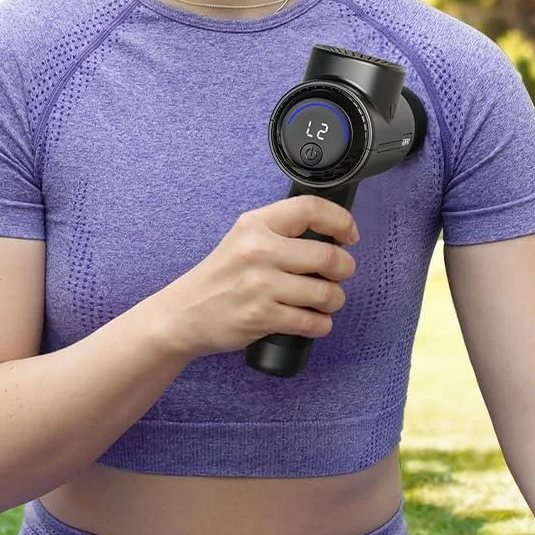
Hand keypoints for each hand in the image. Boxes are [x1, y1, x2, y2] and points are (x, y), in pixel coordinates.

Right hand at [155, 194, 359, 360]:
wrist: (185, 313)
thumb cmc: (220, 277)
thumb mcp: (243, 239)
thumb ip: (280, 232)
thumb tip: (332, 237)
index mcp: (256, 225)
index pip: (310, 209)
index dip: (341, 221)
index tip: (349, 236)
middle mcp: (258, 251)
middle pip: (328, 256)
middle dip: (345, 269)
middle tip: (339, 275)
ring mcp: (260, 286)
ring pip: (326, 293)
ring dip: (335, 300)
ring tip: (325, 301)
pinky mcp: (262, 318)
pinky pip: (312, 322)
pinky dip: (321, 325)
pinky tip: (314, 321)